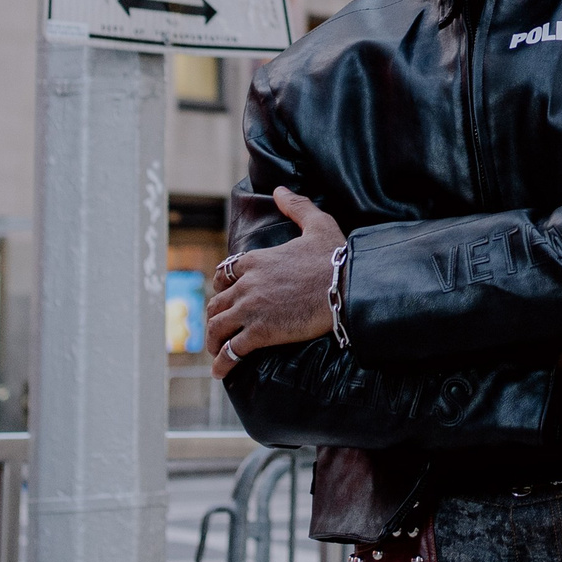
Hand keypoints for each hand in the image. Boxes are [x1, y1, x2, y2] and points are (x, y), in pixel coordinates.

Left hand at [208, 187, 345, 377]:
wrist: (347, 286)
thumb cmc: (335, 257)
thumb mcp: (318, 224)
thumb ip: (297, 206)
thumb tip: (280, 189)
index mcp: (255, 260)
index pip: (223, 274)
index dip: (220, 287)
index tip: (224, 297)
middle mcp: (247, 284)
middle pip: (216, 303)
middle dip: (214, 317)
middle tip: (219, 330)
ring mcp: (251, 309)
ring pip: (217, 327)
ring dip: (214, 341)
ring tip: (217, 352)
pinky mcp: (260, 332)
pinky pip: (232, 350)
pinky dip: (223, 364)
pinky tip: (222, 373)